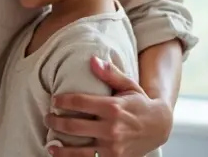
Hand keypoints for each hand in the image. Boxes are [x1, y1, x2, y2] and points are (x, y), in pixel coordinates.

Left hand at [46, 57, 172, 156]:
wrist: (160, 128)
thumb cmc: (140, 104)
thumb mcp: (128, 85)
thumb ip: (110, 73)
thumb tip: (92, 60)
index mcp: (113, 107)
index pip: (79, 103)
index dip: (62, 101)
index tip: (54, 101)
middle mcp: (112, 129)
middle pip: (74, 126)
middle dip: (55, 121)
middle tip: (48, 118)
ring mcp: (113, 147)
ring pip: (78, 150)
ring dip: (60, 148)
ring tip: (50, 144)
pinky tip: (62, 156)